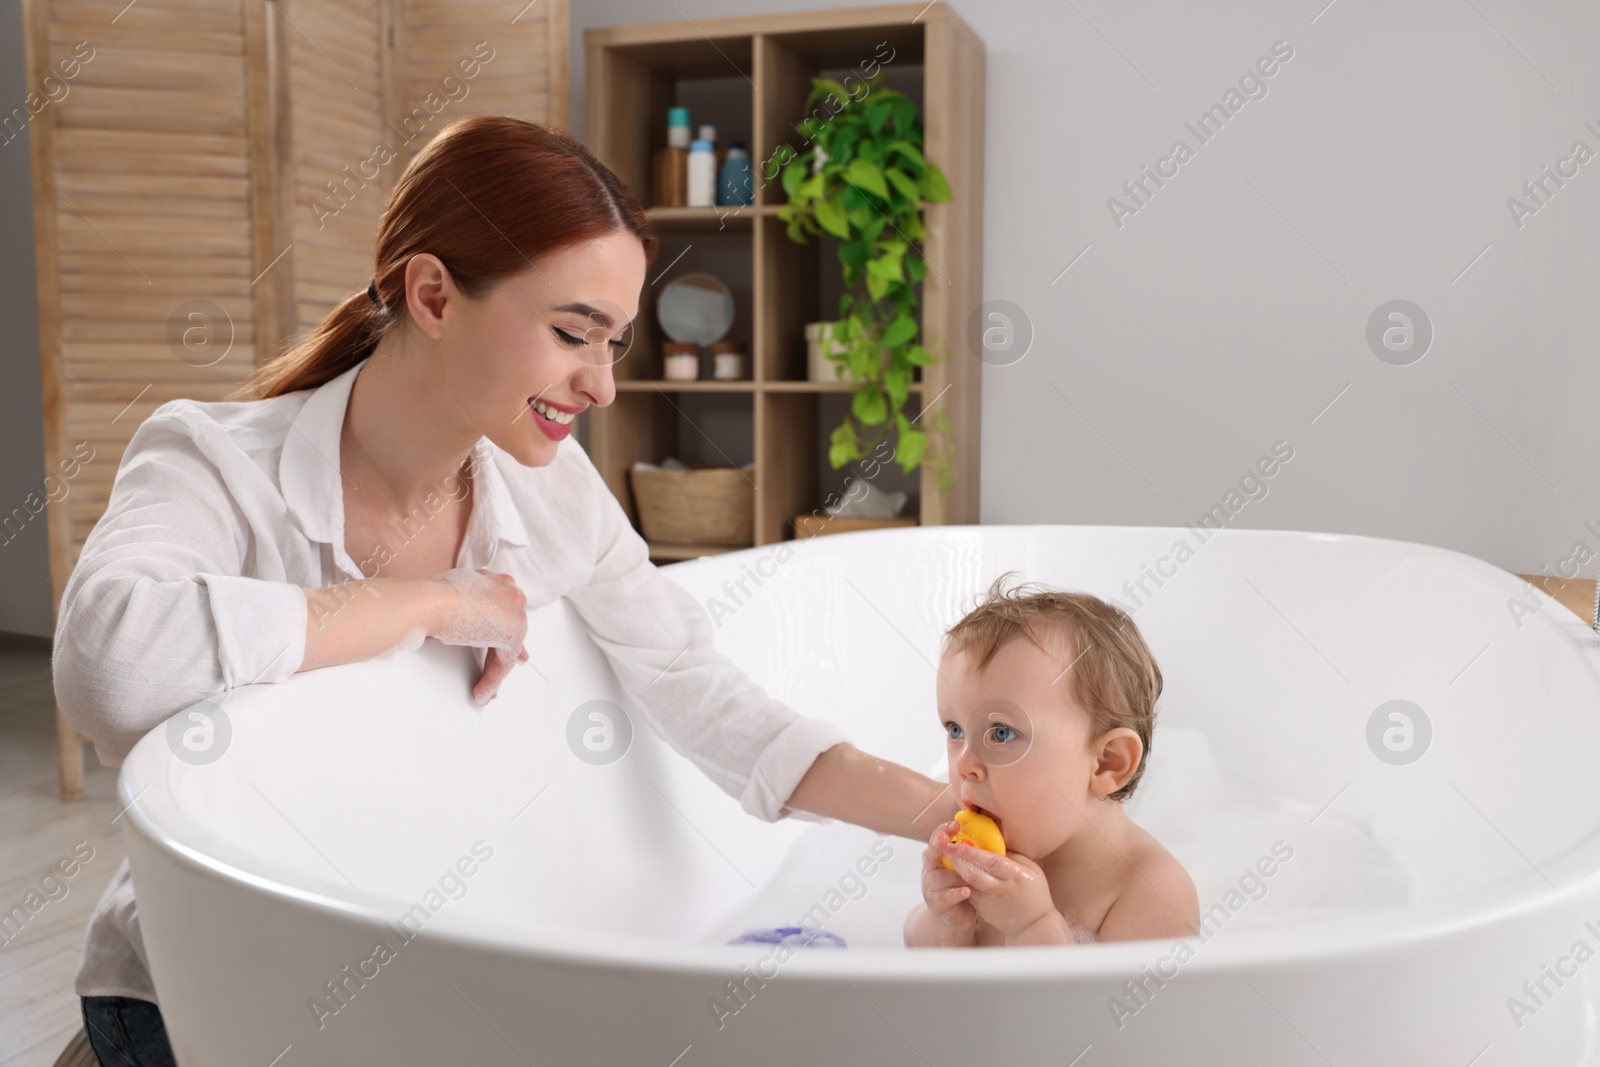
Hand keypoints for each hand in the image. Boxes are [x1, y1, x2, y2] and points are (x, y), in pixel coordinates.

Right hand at [431, 568, 528, 705]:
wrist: (433, 601)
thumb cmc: (433, 597)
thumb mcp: (454, 596)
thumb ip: (469, 605)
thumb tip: (469, 621)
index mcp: (500, 582)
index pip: (504, 612)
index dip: (501, 629)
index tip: (505, 644)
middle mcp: (512, 596)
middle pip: (509, 630)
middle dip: (506, 651)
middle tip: (506, 667)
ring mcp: (515, 614)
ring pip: (507, 649)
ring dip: (493, 672)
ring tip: (483, 691)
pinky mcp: (512, 635)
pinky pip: (503, 663)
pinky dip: (492, 680)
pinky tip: (482, 693)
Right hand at [910, 820, 977, 944]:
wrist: (957, 914)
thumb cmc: (964, 884)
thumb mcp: (965, 866)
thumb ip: (969, 851)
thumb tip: (990, 830)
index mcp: (938, 856)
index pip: (937, 838)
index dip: (944, 830)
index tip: (956, 824)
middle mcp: (931, 869)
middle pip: (930, 854)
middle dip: (938, 845)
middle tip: (945, 839)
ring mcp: (930, 887)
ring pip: (938, 877)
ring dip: (953, 873)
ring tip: (966, 872)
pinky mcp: (936, 903)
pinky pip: (945, 897)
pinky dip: (955, 893)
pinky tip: (966, 891)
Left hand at [941, 840, 1067, 944]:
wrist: (1032, 924)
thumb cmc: (1035, 892)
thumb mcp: (1032, 869)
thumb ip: (1013, 856)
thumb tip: (993, 843)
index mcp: (1015, 876)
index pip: (991, 862)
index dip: (974, 852)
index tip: (960, 842)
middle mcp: (1000, 889)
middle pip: (974, 873)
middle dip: (957, 858)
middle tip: (945, 845)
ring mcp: (989, 901)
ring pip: (967, 883)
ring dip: (954, 869)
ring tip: (946, 855)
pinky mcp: (982, 909)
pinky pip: (968, 891)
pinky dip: (960, 880)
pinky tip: (953, 870)